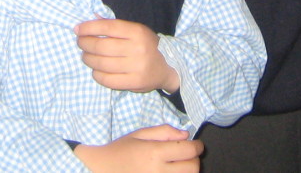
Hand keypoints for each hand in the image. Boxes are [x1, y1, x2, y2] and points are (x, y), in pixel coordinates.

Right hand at [74, 125, 201, 171]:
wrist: (102, 169)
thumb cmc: (120, 150)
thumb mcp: (140, 134)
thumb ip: (164, 132)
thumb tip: (186, 134)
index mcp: (154, 153)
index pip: (188, 150)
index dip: (197, 146)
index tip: (197, 144)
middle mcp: (158, 171)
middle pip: (192, 168)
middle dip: (194, 159)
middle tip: (188, 154)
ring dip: (188, 171)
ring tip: (180, 164)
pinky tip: (172, 172)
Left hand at [76, 19, 178, 92]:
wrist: (167, 67)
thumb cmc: (146, 45)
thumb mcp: (135, 31)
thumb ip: (114, 26)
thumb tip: (90, 20)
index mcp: (137, 31)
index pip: (107, 27)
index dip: (89, 27)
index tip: (78, 29)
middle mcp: (137, 48)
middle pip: (101, 46)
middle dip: (85, 44)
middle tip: (80, 43)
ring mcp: (136, 67)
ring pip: (101, 63)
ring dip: (88, 59)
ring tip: (85, 56)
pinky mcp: (134, 82)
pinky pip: (107, 79)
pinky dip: (96, 74)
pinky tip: (95, 70)